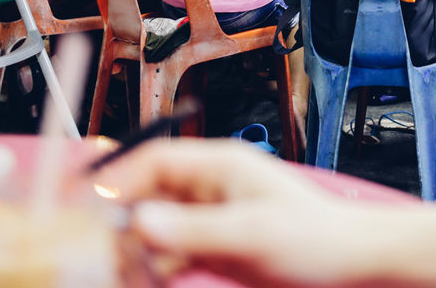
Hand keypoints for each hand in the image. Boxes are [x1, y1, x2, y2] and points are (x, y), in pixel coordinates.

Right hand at [98, 140, 384, 284]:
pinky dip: (152, 268)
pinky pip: (169, 252)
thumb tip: (138, 222)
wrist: (353, 264)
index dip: (114, 180)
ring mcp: (210, 216)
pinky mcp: (215, 246)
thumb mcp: (251, 233)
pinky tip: (143, 281)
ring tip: (117, 276)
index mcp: (219, 165)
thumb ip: (192, 229)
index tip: (82, 209)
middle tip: (94, 256)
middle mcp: (210, 186)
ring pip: (153, 228)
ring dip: (133, 251)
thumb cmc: (315, 237)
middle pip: (145, 194)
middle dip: (119, 224)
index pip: (153, 160)